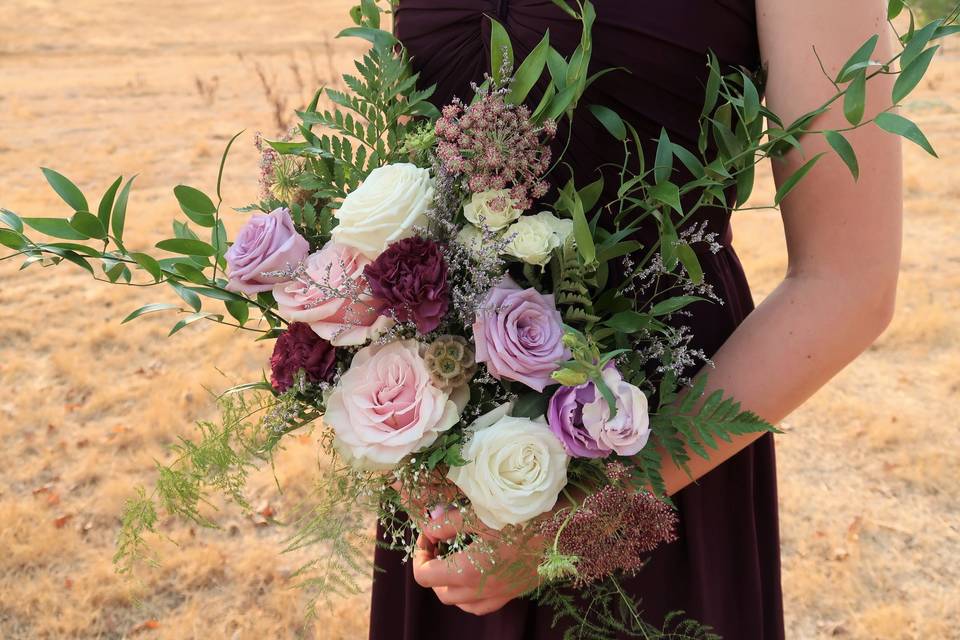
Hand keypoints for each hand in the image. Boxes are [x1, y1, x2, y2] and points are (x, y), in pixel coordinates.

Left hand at [412, 507, 542, 615]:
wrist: (562, 529)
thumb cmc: (519, 517)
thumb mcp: (478, 514)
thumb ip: (446, 524)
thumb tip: (429, 528)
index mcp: (467, 570)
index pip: (424, 575)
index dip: (418, 553)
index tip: (427, 535)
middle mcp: (480, 589)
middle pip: (439, 590)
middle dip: (430, 568)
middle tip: (436, 545)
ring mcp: (497, 595)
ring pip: (458, 602)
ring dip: (448, 584)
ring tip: (452, 560)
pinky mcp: (512, 593)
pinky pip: (480, 605)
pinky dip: (468, 595)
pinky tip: (473, 575)